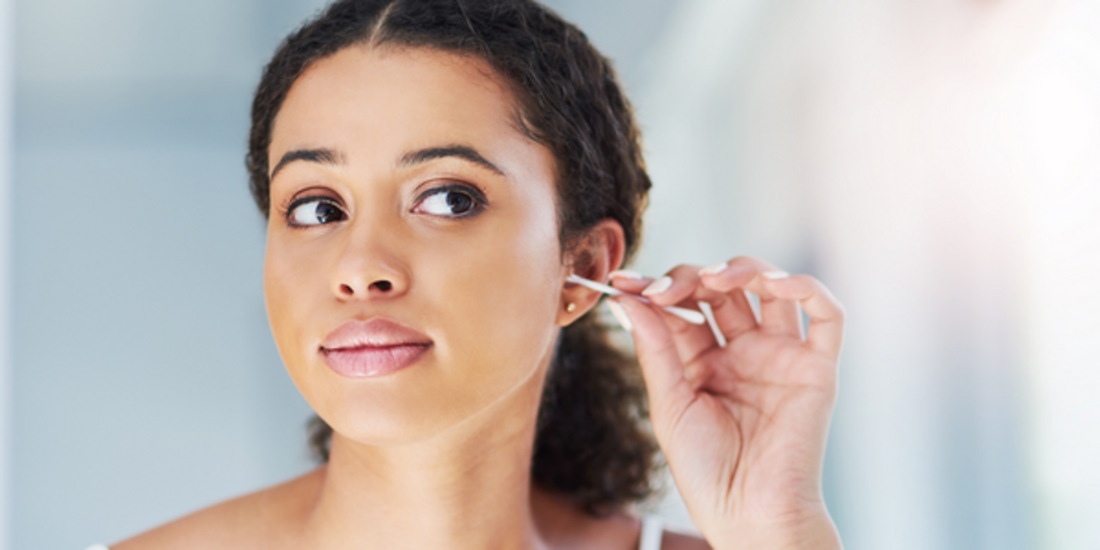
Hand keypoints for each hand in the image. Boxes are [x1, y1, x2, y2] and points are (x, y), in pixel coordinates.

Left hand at [608, 257, 843, 549]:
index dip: (657, 289)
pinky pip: (826, 315)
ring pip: (772, 288)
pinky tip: (775, 283)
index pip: (684, 307)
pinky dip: (806, 288)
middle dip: (693, 277)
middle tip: (665, 289)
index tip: (625, 281)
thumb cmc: (708, 473)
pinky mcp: (817, 367)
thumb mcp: (669, 405)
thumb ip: (655, 349)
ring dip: (745, 270)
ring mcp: (781, 356)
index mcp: (704, 362)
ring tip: (715, 279)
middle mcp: (744, 352)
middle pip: (724, 290)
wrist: (750, 516)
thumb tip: (628, 298)